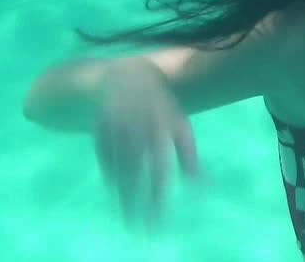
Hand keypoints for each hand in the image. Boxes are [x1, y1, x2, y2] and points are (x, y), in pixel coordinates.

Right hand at [93, 60, 201, 228]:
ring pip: (118, 170)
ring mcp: (116, 131)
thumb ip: (189, 155)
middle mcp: (137, 131)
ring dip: (123, 196)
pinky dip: (111, 178)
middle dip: (139, 203)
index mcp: (161, 129)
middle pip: (137, 175)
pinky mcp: (99, 132)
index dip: (158, 195)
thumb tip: (205, 186)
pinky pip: (105, 161)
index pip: (160, 170)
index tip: (160, 218)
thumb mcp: (179, 126)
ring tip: (129, 218)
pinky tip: (117, 194)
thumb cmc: (160, 107)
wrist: (126, 76)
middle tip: (142, 228)